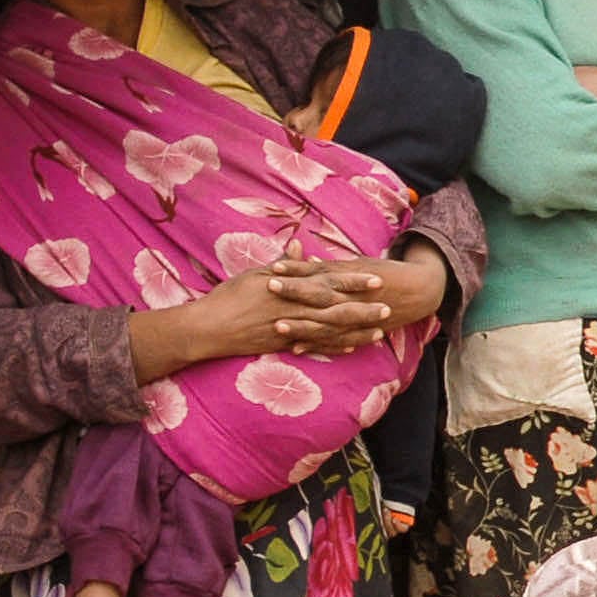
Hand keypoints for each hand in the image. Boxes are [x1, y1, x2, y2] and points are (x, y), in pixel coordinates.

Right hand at [131, 259, 396, 381]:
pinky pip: (313, 347)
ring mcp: (290, 329)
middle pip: (336, 308)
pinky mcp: (283, 345)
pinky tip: (351, 349)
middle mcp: (294, 308)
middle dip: (364, 308)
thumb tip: (299, 247)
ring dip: (355, 331)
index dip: (354, 281)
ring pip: (329, 330)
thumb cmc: (228, 297)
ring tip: (379, 331)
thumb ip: (282, 265)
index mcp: (290, 287)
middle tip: (389, 307)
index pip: (328, 282)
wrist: (207, 328)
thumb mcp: (255, 274)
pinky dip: (333, 347)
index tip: (377, 279)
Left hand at [274, 250, 447, 356]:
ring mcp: (358, 319)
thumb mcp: (360, 264)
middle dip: (294, 295)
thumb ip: (330, 267)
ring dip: (302, 326)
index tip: (274, 267)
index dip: (297, 272)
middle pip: (320, 297)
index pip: (320, 274)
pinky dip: (318, 346)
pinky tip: (297, 348)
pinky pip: (337, 342)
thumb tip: (302, 260)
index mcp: (353, 279)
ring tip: (279, 326)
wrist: (420, 292)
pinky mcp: (361, 333)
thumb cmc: (387, 273)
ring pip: (327, 324)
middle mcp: (355, 299)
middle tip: (269, 290)